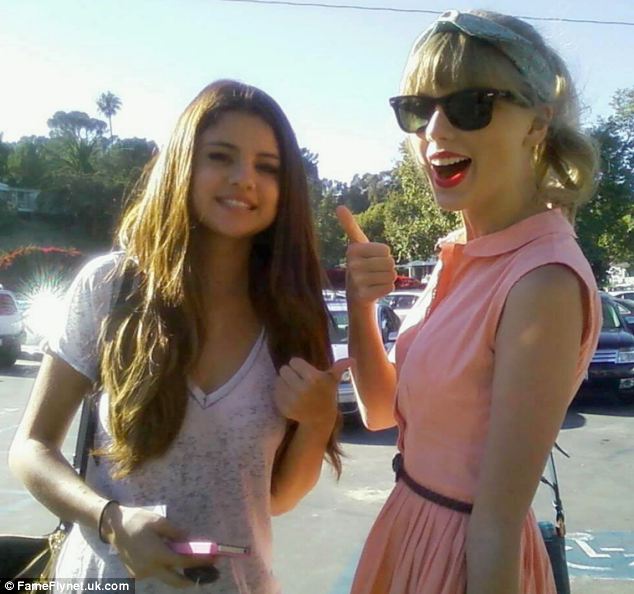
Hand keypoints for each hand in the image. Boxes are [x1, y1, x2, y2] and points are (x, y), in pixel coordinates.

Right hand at [101, 504, 216, 586]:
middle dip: (193, 578)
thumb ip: (176, 533)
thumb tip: (189, 540)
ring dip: (179, 573)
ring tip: (191, 563)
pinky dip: (165, 569)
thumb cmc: (138, 520)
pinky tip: (170, 558)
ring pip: (165, 577)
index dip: (199, 561)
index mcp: (157, 554)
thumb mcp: (160, 521)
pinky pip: (155, 574)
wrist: (114, 527)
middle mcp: (150, 568)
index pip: (183, 563)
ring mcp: (142, 573)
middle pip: (176, 581)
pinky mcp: (136, 574)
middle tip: (207, 572)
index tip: (213, 558)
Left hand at [274, 358, 353, 430]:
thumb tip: (352, 359)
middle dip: (290, 372)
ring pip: (278, 380)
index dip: (298, 365)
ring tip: (293, 387)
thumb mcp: (332, 381)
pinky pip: (276, 392)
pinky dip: (280, 392)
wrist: (319, 420)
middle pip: (284, 369)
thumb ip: (339, 368)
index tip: (304, 371)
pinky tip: (290, 396)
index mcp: (314, 378)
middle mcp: (302, 388)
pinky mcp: (283, 407)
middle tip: (297, 379)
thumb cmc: (326, 395)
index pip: (294, 361)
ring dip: (284, 382)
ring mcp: (292, 399)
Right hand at [336, 205, 395, 304]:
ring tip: (375, 280)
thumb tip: (339, 206)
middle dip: (387, 268)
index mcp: (352, 250)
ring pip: (391, 275)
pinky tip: (376, 289)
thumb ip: (350, 226)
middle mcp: (352, 265)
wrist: (356, 293)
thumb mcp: (357, 244)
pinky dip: (387, 288)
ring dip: (387, 278)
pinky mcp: (363, 296)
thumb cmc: (361, 264)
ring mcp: (356, 282)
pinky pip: (390, 287)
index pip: (386, 250)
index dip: (384, 255)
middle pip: (390, 262)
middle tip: (375, 272)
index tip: (372, 259)